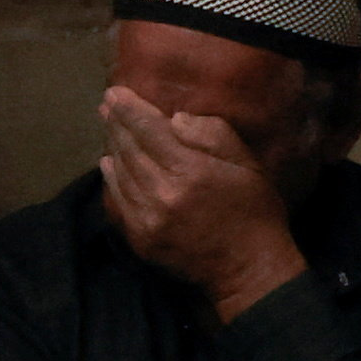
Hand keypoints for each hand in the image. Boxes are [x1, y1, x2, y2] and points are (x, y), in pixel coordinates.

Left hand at [96, 87, 306, 317]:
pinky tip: (108, 163)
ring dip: (112, 146)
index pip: (148, 130)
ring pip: (121, 172)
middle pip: (129, 148)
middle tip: (106, 103)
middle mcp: (163, 192)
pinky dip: (111, 178)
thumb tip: (174, 119)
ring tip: (108, 126)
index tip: (114, 92)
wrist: (248, 268)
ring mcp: (148, 218)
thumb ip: (211, 135)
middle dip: (116, 123)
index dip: (129, 109)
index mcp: (190, 170)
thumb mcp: (246, 163)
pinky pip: (119, 200)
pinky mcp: (141, 238)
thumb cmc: (255, 210)